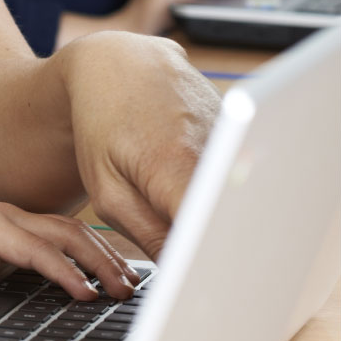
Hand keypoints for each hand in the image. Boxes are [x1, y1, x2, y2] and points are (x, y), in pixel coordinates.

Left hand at [0, 174, 139, 299]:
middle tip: (128, 292)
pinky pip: (58, 229)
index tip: (89, 297)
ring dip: (100, 251)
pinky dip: (86, 244)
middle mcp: (5, 215)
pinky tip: (101, 261)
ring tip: (127, 280)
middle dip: (100, 261)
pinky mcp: (11, 221)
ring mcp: (11, 215)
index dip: (65, 274)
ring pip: (67, 229)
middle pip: (65, 234)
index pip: (37, 250)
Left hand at [57, 31, 220, 257]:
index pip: (209, 234)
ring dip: (209, 203)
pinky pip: (233, 167)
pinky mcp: (240, 127)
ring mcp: (234, 135)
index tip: (193, 277)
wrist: (114, 63)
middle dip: (206, 235)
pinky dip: (214, 178)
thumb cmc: (99, 127)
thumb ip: (150, 233)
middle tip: (175, 234)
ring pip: (231, 191)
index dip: (203, 261)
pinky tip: (183, 160)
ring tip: (166, 182)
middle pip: (227, 215)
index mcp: (176, 168)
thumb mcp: (107, 189)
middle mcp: (217, 150)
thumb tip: (185, 272)